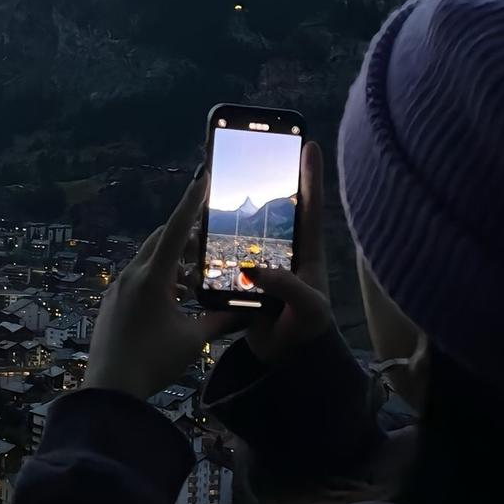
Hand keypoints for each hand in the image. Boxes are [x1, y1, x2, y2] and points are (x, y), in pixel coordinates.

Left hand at [84, 171, 227, 399]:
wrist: (109, 388)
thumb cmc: (153, 361)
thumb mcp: (193, 340)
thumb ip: (221, 320)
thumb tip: (248, 310)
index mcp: (152, 277)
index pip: (176, 229)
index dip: (191, 203)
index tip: (201, 178)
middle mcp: (132, 274)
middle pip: (161, 241)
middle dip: (184, 235)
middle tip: (207, 239)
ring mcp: (118, 287)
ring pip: (148, 260)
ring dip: (172, 261)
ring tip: (194, 276)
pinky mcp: (112, 301)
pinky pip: (137, 277)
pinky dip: (158, 277)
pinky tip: (174, 298)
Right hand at [230, 140, 331, 364]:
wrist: (284, 359)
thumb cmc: (305, 332)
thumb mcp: (309, 312)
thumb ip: (291, 288)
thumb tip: (256, 268)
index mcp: (307, 252)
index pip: (310, 207)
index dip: (311, 176)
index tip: (309, 144)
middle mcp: (283, 249)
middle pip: (271, 207)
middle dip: (264, 176)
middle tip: (251, 147)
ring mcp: (261, 260)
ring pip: (242, 226)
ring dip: (228, 206)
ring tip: (214, 181)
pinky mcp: (239, 276)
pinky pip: (222, 252)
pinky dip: (208, 239)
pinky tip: (193, 226)